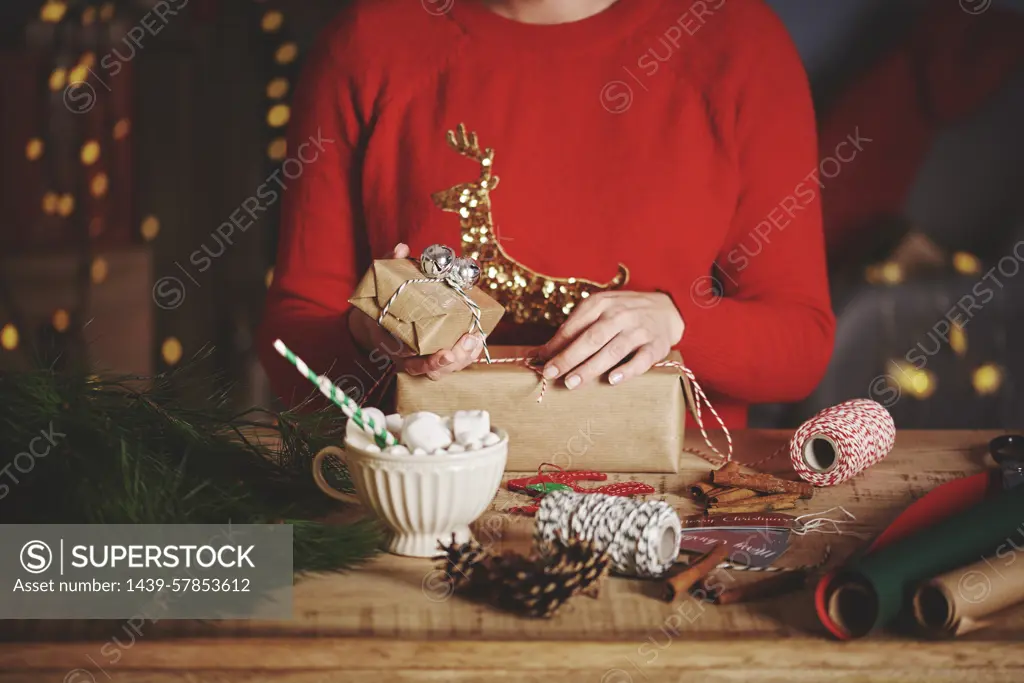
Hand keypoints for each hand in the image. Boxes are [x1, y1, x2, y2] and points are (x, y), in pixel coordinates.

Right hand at [348, 243, 485, 379]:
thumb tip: (402, 248)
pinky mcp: (438, 351)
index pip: (413, 364)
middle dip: (455, 359)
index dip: (430, 363)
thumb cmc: (380, 303)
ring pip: (448, 368)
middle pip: (436, 370)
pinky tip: (479, 337)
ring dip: (466, 356)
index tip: (445, 354)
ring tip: (476, 337)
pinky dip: (469, 352)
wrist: (374, 320)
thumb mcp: (380, 285)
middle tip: (468, 339)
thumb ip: (390, 267)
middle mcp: (410, 358)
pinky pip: (456, 360)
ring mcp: (425, 357)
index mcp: (394, 347)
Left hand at [537, 291, 683, 388]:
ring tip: (572, 382)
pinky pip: (642, 359)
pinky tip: (613, 380)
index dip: (556, 345)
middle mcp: (620, 314)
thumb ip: (574, 329)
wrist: (665, 309)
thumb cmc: (622, 313)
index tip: (539, 361)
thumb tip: (542, 353)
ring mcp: (639, 330)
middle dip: (568, 357)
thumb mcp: (599, 310)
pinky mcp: (656, 345)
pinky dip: (628, 370)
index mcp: (600, 304)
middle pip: (591, 338)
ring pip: (613, 350)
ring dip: (590, 367)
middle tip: (550, 374)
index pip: (574, 326)